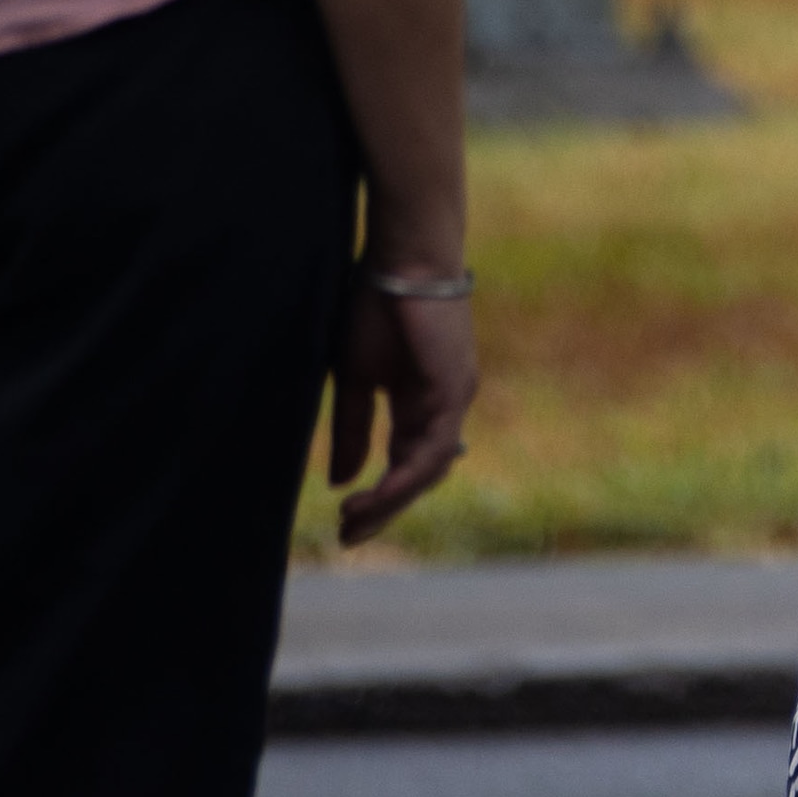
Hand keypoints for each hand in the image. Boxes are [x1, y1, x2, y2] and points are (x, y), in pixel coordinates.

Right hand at [330, 276, 479, 543]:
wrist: (400, 259)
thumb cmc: (374, 305)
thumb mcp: (355, 378)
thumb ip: (354, 429)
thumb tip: (343, 480)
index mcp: (419, 402)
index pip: (403, 462)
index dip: (378, 496)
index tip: (344, 523)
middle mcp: (443, 405)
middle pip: (419, 475)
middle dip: (384, 509)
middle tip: (349, 537)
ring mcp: (454, 398)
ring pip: (428, 470)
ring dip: (391, 501)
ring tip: (354, 521)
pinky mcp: (455, 389)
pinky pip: (433, 448)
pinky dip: (405, 477)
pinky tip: (377, 496)